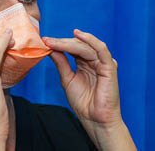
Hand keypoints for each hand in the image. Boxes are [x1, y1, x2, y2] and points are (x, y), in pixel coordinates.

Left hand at [43, 30, 135, 149]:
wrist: (94, 119)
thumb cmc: (84, 103)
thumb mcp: (68, 80)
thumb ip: (62, 64)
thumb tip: (52, 49)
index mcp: (86, 63)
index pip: (73, 48)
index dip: (59, 44)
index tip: (44, 41)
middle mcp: (95, 60)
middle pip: (79, 45)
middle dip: (62, 42)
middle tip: (47, 40)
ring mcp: (103, 62)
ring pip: (87, 46)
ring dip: (70, 42)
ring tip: (55, 41)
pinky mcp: (109, 66)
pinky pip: (101, 49)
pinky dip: (90, 40)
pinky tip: (78, 35)